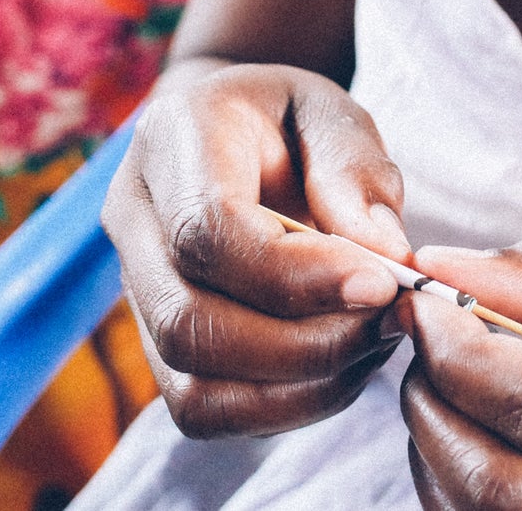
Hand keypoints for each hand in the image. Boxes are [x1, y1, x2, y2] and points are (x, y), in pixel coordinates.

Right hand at [103, 61, 414, 437]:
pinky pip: (206, 410)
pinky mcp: (158, 347)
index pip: (206, 230)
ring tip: (371, 342)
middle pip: (189, 322)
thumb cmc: (288, 121)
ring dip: (300, 384)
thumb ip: (355, 171)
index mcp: (170, 141)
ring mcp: (136, 291)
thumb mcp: (331, 112)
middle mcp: (132, 221)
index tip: (381, 283)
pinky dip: (285, 407)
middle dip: (305, 343)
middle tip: (388, 320)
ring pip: (192, 383)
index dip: (295, 274)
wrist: (237, 137)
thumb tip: (384, 255)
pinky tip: (341, 368)